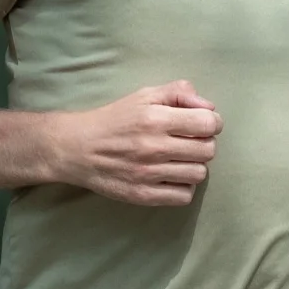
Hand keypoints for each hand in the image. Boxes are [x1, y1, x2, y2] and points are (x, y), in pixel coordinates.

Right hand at [53, 81, 222, 206]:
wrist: (77, 148)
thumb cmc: (114, 119)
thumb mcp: (144, 95)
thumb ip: (179, 93)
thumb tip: (209, 107)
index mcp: (155, 118)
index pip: (208, 123)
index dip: (212, 123)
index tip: (202, 124)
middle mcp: (154, 147)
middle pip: (208, 151)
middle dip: (204, 144)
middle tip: (189, 143)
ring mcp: (149, 174)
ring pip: (199, 174)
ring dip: (193, 166)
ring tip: (178, 160)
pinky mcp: (143, 195)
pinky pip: (184, 196)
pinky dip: (182, 187)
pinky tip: (170, 176)